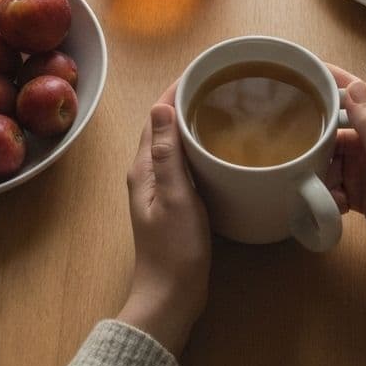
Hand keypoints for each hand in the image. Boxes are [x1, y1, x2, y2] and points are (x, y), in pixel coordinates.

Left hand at [117, 84, 210, 355]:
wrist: (171, 296)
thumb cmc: (174, 249)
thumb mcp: (174, 196)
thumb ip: (168, 153)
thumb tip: (161, 105)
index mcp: (143, 168)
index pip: (156, 115)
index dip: (175, 89)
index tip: (203, 69)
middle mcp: (147, 173)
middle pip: (164, 125)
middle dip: (186, 99)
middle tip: (219, 82)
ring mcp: (160, 189)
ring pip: (175, 143)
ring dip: (192, 121)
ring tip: (222, 106)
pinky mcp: (175, 202)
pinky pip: (185, 162)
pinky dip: (199, 146)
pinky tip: (219, 148)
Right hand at [327, 65, 365, 322]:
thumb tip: (355, 85)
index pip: (364, 95)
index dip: (338, 80)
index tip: (308, 69)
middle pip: (343, 128)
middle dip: (324, 138)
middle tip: (302, 145)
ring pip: (336, 157)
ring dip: (327, 171)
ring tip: (331, 188)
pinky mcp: (364, 191)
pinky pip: (337, 181)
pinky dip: (333, 192)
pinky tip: (339, 205)